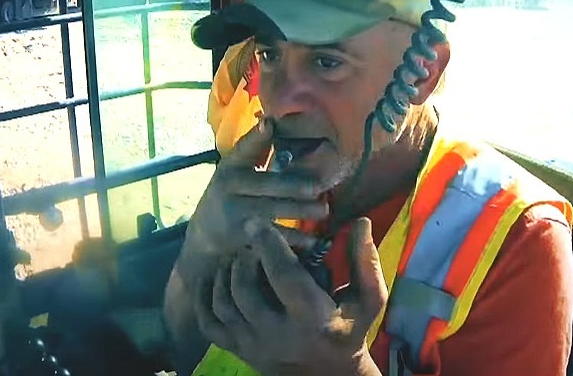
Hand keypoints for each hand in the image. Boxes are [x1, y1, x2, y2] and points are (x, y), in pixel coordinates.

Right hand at [178, 116, 327, 284]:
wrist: (205, 229)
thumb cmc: (231, 191)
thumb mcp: (235, 168)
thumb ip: (255, 149)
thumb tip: (274, 122)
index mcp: (231, 165)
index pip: (244, 148)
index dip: (256, 137)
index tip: (269, 125)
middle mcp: (230, 186)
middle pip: (266, 184)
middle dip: (293, 186)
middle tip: (317, 187)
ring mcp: (235, 211)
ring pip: (272, 210)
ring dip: (299, 210)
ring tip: (323, 210)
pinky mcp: (242, 234)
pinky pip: (272, 236)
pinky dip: (293, 239)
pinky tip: (312, 240)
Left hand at [194, 218, 386, 375]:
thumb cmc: (349, 330)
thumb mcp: (368, 299)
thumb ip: (364, 262)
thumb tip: (362, 222)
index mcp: (312, 319)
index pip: (284, 276)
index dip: (268, 245)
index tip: (257, 222)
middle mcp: (278, 335)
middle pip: (245, 290)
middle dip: (243, 259)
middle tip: (249, 242)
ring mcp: (253, 345)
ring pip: (224, 304)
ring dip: (225, 274)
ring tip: (235, 257)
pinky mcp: (238, 350)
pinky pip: (209, 323)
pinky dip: (204, 297)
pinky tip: (212, 277)